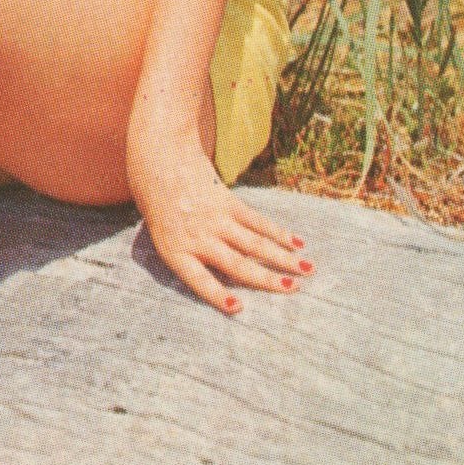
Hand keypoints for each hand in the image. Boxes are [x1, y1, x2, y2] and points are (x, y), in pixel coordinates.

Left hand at [126, 127, 313, 315]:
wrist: (159, 155)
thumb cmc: (155, 199)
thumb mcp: (160, 232)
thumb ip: (188, 251)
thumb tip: (221, 270)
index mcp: (175, 251)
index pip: (199, 280)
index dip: (218, 296)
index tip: (238, 308)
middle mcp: (197, 237)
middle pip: (237, 265)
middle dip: (267, 280)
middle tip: (293, 291)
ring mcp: (215, 218)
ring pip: (255, 244)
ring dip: (284, 258)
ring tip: (308, 270)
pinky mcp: (228, 201)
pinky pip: (257, 221)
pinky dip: (278, 233)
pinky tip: (296, 243)